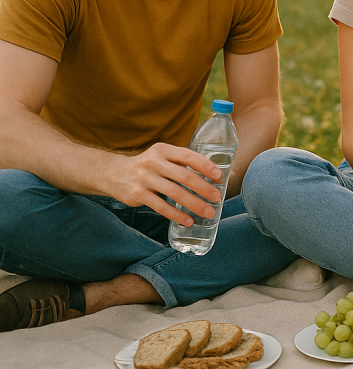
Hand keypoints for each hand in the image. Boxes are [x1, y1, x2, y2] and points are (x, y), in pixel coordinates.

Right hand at [107, 142, 223, 226]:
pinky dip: (176, 215)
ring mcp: (145, 179)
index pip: (188, 156)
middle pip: (184, 176)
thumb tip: (212, 175)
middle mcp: (154, 162)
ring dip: (194, 204)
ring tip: (208, 212)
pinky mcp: (138, 195)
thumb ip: (180, 162)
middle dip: (203, 188)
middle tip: (217, 197)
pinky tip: (188, 221)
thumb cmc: (147, 165)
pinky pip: (161, 207)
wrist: (113, 173)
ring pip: (175, 193)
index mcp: (163, 150)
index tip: (219, 176)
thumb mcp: (161, 156)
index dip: (205, 166)